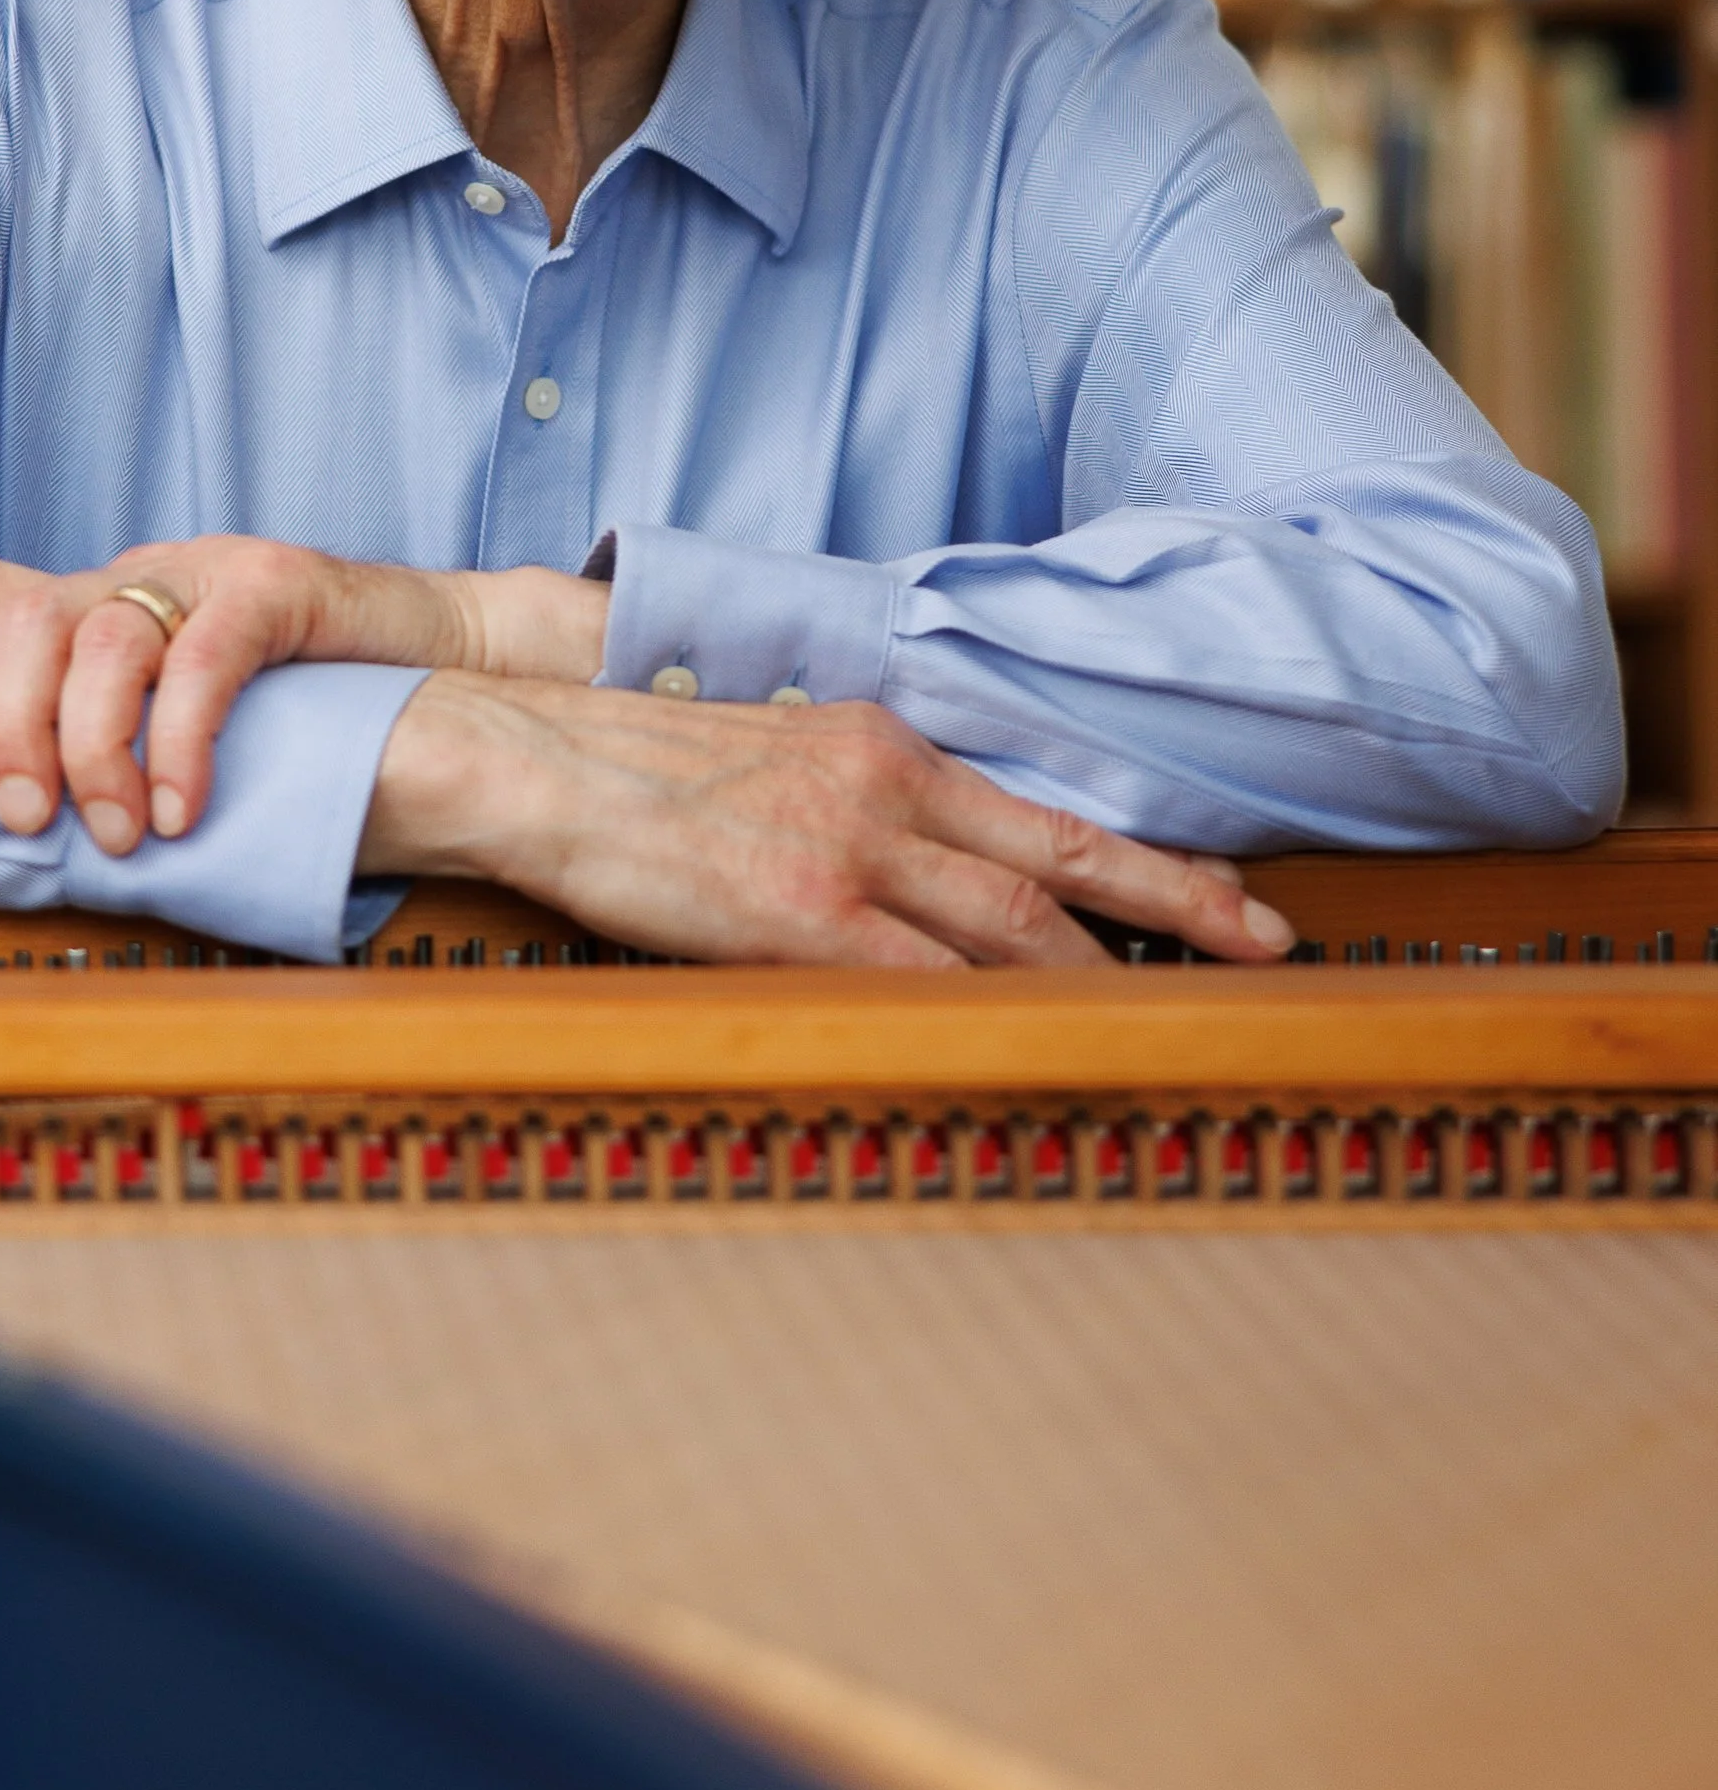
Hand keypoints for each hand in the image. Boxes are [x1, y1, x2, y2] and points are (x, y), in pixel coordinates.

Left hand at [0, 540, 607, 854]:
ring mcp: (207, 571)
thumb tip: (19, 847)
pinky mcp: (277, 584)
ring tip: (116, 832)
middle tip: (23, 817)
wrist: (442, 668)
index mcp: (102, 607)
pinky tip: (183, 808)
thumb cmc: (301, 719)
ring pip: (103, 637)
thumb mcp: (183, 734)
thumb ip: (108, 757)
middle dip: (1, 723)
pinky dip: (180, 742)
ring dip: (92, 748)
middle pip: (23, 618)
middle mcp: (140, 575)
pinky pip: (204, 658)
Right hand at [361, 673, 1295, 966]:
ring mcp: (847, 853)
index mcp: (878, 744)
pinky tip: (1044, 1044)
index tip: (1228, 899)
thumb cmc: (627, 760)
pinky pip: (923, 980)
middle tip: (1265, 949)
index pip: (1041, 814)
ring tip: (1176, 1016)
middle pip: (1060, 868)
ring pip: (1011, 929)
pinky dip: (993, 1015)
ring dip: (1098, 978)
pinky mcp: (798, 915)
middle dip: (1175, 911)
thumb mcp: (768, 751)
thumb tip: (915, 857)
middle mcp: (884, 789)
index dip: (1147, 863)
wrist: (524, 754)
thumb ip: (851, 795)